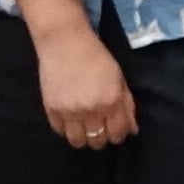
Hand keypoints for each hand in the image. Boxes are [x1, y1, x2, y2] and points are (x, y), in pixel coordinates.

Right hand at [33, 24, 134, 149]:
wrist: (64, 42)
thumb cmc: (95, 57)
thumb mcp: (118, 78)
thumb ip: (127, 106)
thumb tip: (132, 130)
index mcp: (111, 100)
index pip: (118, 134)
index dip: (118, 135)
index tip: (114, 129)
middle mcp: (91, 109)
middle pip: (98, 142)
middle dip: (101, 137)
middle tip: (98, 125)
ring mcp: (70, 111)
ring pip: (78, 142)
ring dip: (83, 137)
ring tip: (83, 125)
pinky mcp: (52, 109)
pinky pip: (60, 131)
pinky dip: (66, 128)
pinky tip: (69, 117)